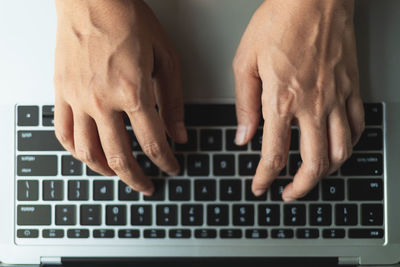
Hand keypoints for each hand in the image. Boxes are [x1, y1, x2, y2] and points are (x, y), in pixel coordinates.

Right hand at [54, 0, 185, 195]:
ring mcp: (77, 99)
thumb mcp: (165, 58)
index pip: (153, 142)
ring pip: (88, 152)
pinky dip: (77, 151)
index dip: (166, 161)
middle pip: (120, 157)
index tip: (172, 167)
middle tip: (147, 186)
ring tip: (120, 175)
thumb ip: (173, 100)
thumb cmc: (128, 20)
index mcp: (132, 91)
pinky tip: (89, 155)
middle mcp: (102, 100)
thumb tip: (179, 133)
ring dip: (106, 171)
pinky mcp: (61, 93)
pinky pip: (63, 133)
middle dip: (138, 178)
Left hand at [233, 0, 363, 200]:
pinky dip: (349, 144)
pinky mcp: (352, 87)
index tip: (259, 186)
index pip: (273, 155)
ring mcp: (337, 97)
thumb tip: (243, 136)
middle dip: (299, 187)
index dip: (264, 178)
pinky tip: (339, 147)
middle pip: (313, 164)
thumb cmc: (279, 20)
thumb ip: (245, 104)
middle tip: (289, 193)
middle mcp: (313, 104)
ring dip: (326, 173)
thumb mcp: (245, 61)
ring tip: (313, 178)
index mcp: (281, 99)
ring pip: (341, 151)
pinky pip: (358, 126)